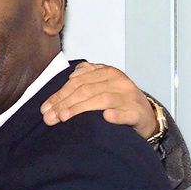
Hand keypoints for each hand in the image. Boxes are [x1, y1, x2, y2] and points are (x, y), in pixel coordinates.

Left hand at [40, 62, 156, 137]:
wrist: (145, 114)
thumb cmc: (118, 101)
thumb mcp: (100, 87)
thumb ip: (80, 84)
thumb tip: (54, 98)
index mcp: (106, 72)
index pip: (77, 81)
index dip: (59, 95)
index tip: (45, 108)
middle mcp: (117, 81)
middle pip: (86, 90)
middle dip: (64, 103)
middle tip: (50, 117)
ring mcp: (128, 97)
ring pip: (102, 99)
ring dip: (80, 108)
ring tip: (64, 117)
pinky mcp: (137, 112)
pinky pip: (126, 113)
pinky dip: (116, 115)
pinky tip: (106, 117)